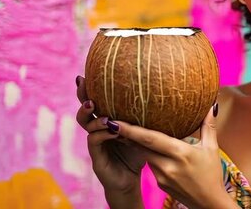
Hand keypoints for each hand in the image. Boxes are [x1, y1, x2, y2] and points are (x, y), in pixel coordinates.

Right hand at [75, 75, 146, 198]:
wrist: (134, 181)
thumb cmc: (140, 153)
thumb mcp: (145, 131)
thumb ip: (149, 116)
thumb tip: (168, 93)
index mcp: (107, 121)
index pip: (96, 100)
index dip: (90, 86)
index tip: (87, 71)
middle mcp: (98, 130)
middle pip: (85, 109)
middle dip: (83, 95)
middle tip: (83, 82)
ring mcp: (96, 143)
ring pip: (86, 125)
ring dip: (91, 115)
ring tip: (97, 108)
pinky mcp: (97, 158)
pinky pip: (94, 141)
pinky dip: (102, 133)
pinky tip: (112, 128)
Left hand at [110, 103, 233, 208]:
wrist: (208, 204)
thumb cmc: (212, 175)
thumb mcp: (212, 149)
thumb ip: (208, 126)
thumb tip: (211, 106)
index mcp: (180, 154)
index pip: (150, 139)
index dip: (131, 130)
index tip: (115, 121)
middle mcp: (167, 165)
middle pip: (141, 146)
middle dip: (126, 134)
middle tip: (113, 119)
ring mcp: (161, 176)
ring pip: (144, 155)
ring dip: (135, 143)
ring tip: (125, 129)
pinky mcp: (159, 183)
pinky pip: (150, 164)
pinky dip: (146, 154)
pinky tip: (144, 146)